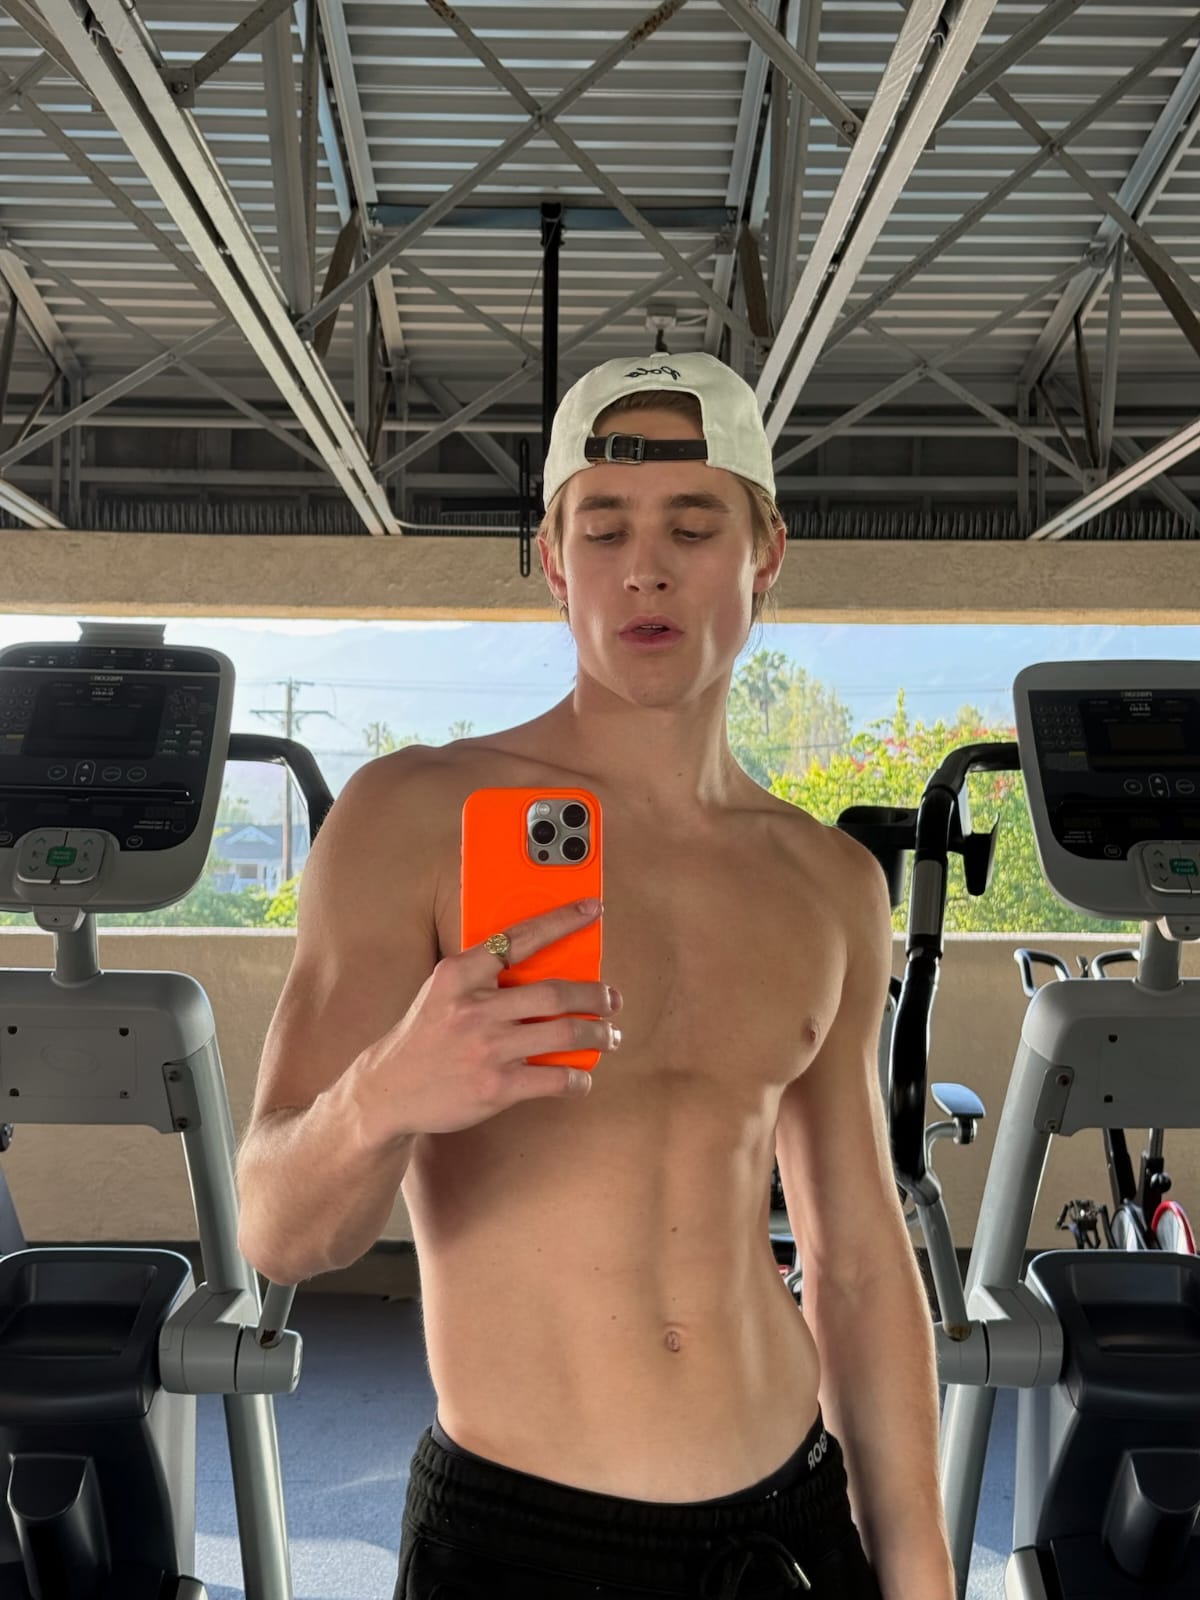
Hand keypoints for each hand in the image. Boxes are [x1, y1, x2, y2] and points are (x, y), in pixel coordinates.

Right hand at [353, 899, 620, 1141]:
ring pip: (564, 1033)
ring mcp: (486, 1048)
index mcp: (459, 974)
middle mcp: (474, 1008)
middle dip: (595, 995)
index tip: (591, 909)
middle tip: (611, 999)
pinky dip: (578, 1079)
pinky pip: (555, 1079)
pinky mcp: (495, 1087)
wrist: (387, 1091)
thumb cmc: (425, 1037)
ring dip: (598, 1034)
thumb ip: (483, 977)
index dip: (561, 921)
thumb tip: (545, 966)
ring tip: (609, 1036)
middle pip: (555, 992)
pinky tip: (582, 1077)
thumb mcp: (441, 993)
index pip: (519, 938)